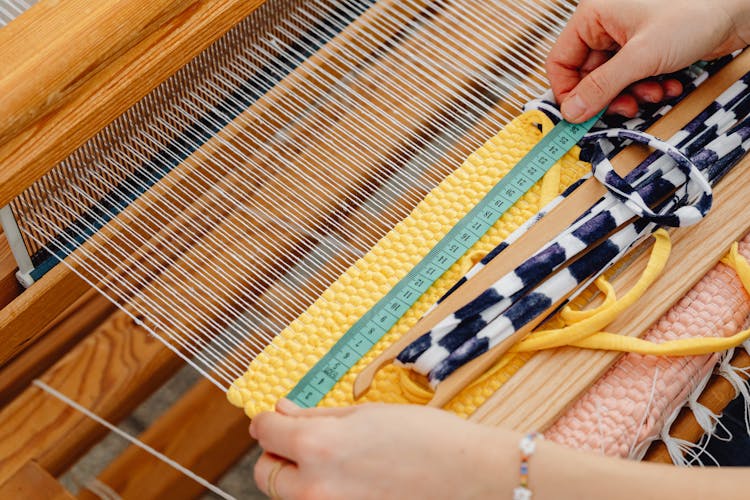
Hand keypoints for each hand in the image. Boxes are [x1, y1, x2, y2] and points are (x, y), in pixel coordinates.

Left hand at [250, 399, 515, 499]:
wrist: (474, 479)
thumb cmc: (428, 439)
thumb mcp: (368, 415)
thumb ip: (317, 417)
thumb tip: (282, 412)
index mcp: (318, 446)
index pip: (264, 431)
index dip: (270, 421)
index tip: (278, 419)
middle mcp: (315, 488)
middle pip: (266, 473)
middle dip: (279, 455)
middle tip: (306, 443)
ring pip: (289, 496)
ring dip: (300, 478)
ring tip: (339, 464)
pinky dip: (325, 494)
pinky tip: (354, 482)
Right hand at [546, 0, 749, 121]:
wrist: (739, 8)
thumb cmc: (695, 11)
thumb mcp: (641, 57)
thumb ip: (602, 86)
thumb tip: (573, 111)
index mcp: (593, 16)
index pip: (561, 61)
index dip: (568, 92)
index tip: (579, 115)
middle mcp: (606, 26)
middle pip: (588, 76)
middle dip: (610, 96)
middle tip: (626, 107)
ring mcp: (626, 38)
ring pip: (612, 81)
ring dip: (631, 95)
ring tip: (654, 93)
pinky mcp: (645, 49)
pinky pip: (632, 79)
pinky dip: (647, 88)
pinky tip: (667, 84)